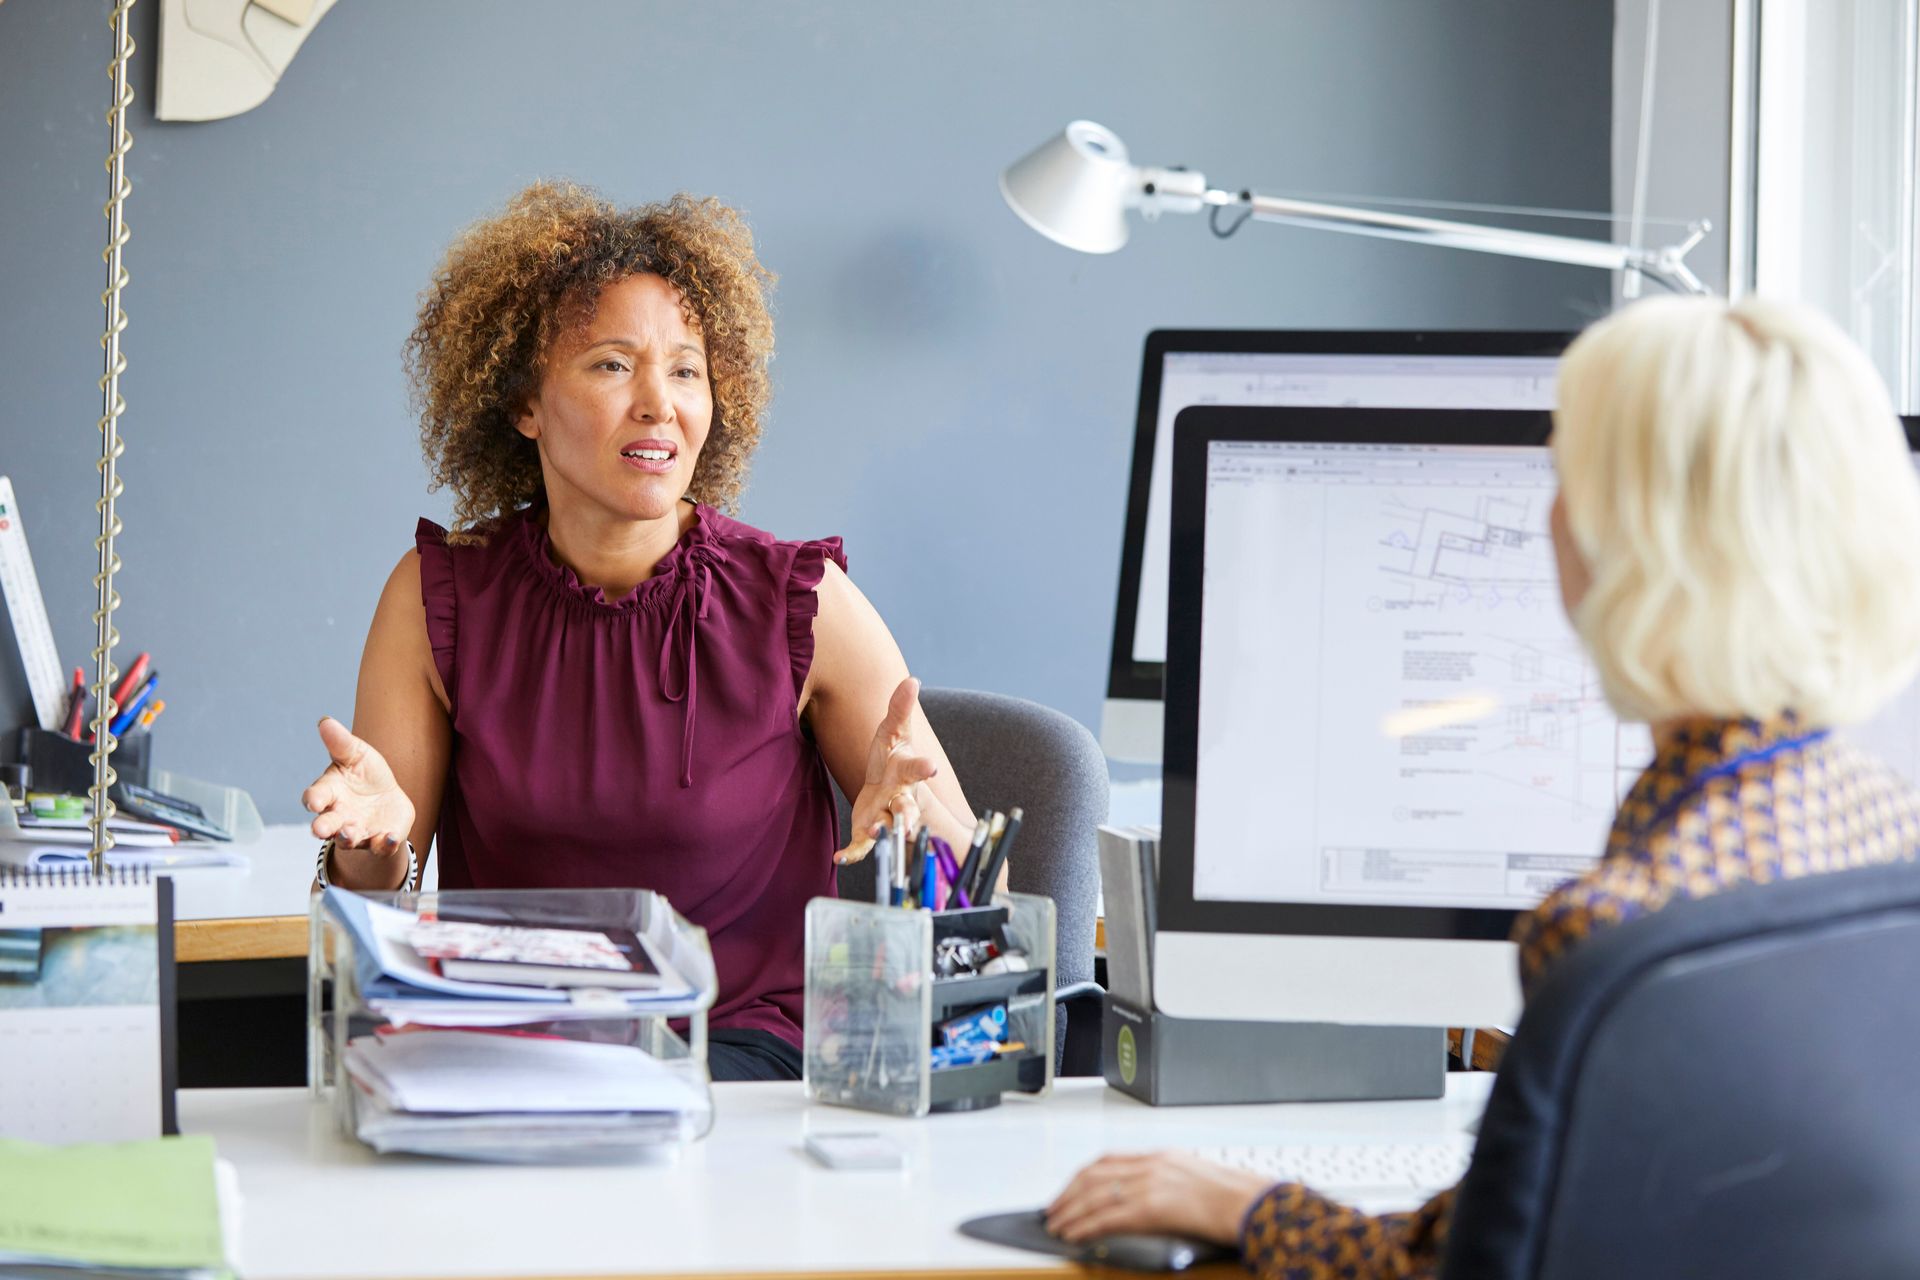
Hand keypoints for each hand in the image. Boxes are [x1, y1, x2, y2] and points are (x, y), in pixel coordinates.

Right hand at [302, 715, 413, 858]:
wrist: (387, 799)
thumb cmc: (364, 774)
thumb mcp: (356, 754)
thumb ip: (341, 743)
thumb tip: (325, 721)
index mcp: (330, 793)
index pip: (315, 797)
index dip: (313, 799)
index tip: (314, 801)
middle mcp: (339, 817)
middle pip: (327, 825)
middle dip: (323, 827)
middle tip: (320, 829)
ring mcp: (359, 831)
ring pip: (349, 839)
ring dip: (348, 837)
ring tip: (349, 834)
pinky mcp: (381, 840)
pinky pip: (381, 846)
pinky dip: (385, 843)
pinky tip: (390, 837)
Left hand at [832, 676, 937, 863]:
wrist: (889, 789)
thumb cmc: (892, 757)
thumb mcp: (894, 731)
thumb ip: (900, 708)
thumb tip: (912, 679)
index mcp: (905, 772)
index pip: (916, 769)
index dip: (924, 768)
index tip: (931, 768)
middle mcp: (900, 798)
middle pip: (907, 809)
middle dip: (909, 816)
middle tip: (910, 825)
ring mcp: (886, 816)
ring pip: (888, 828)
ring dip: (883, 833)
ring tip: (874, 834)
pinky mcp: (869, 830)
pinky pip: (862, 845)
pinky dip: (853, 853)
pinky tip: (840, 858)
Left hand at [1045, 1151, 1271, 1247]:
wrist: (1251, 1203)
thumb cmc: (1233, 1197)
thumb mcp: (1195, 1178)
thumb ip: (1168, 1182)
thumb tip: (1149, 1199)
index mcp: (1159, 1157)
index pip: (1107, 1161)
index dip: (1082, 1176)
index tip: (1069, 1189)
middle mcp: (1149, 1165)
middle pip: (1093, 1175)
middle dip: (1067, 1193)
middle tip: (1053, 1210)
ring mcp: (1149, 1184)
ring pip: (1094, 1195)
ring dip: (1070, 1211)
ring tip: (1057, 1225)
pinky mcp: (1151, 1208)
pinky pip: (1107, 1218)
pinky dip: (1085, 1226)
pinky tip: (1074, 1235)